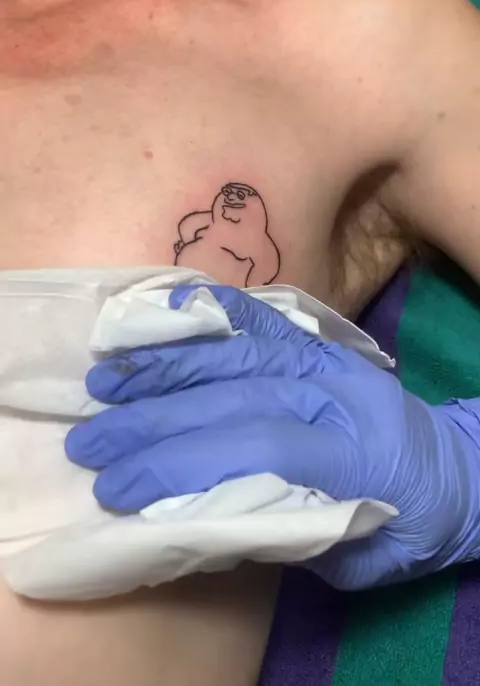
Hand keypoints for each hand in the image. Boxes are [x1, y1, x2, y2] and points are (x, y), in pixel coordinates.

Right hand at [66, 286, 479, 588]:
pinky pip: (263, 319)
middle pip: (235, 395)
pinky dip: (214, 315)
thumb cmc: (406, 526)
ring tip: (106, 382)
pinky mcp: (320, 343)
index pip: (257, 444)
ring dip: (167, 365)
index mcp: (357, 453)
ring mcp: (330, 359)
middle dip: (154, 419)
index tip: (120, 488)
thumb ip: (286, 534)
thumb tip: (196, 514)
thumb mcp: (358, 561)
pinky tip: (169, 313)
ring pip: (239, 350)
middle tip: (89, 440)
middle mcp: (339, 393)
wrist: (456, 470)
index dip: (183, 464)